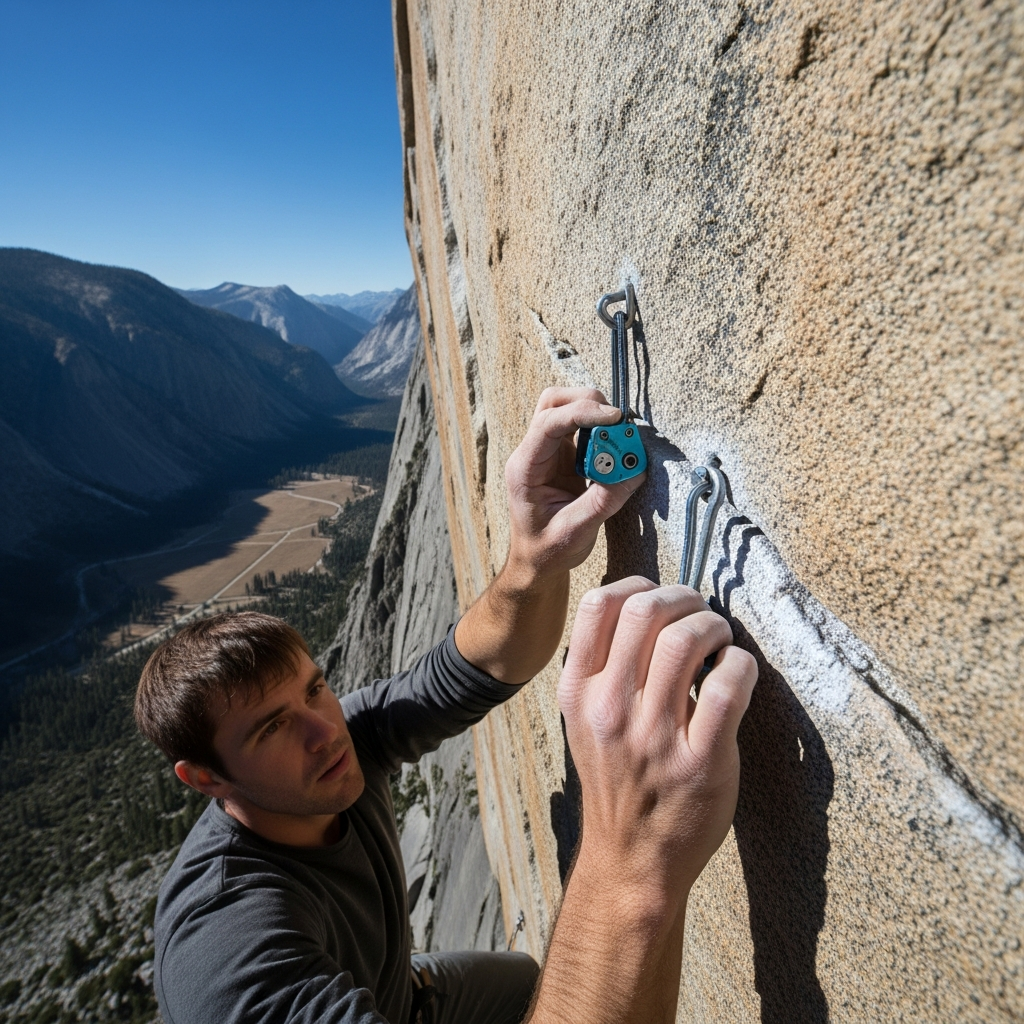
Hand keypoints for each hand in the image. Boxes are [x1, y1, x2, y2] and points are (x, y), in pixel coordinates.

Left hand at [503, 387, 644, 579]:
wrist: (537, 561)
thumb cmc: (547, 550)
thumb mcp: (576, 532)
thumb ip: (604, 500)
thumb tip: (635, 470)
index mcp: (525, 468)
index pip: (548, 423)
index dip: (582, 413)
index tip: (615, 418)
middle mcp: (533, 453)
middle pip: (554, 402)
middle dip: (588, 403)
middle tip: (619, 424)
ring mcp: (548, 452)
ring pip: (567, 408)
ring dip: (596, 414)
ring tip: (620, 439)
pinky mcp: (565, 456)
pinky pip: (583, 428)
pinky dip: (602, 430)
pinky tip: (616, 448)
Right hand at [558, 577, 757, 900]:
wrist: (631, 859)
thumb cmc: (617, 782)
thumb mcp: (586, 722)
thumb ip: (603, 669)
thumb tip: (645, 609)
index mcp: (579, 692)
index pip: (599, 606)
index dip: (639, 584)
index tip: (660, 596)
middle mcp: (610, 708)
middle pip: (645, 611)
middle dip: (684, 598)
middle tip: (700, 613)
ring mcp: (654, 736)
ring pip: (686, 640)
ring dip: (714, 626)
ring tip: (720, 640)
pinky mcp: (700, 760)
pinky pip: (729, 685)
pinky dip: (741, 664)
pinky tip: (738, 671)